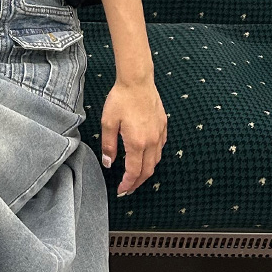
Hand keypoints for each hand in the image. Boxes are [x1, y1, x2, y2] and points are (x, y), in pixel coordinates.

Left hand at [100, 74, 167, 196]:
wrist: (137, 81)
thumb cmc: (120, 99)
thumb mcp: (108, 122)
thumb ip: (109, 145)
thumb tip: (109, 163)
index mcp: (137, 142)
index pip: (134, 171)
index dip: (128, 184)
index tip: (121, 190)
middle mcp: (151, 141)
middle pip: (148, 170)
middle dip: (138, 182)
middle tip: (129, 189)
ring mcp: (159, 134)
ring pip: (156, 160)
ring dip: (147, 171)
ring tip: (137, 176)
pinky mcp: (163, 126)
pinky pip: (160, 148)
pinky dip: (153, 157)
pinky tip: (146, 156)